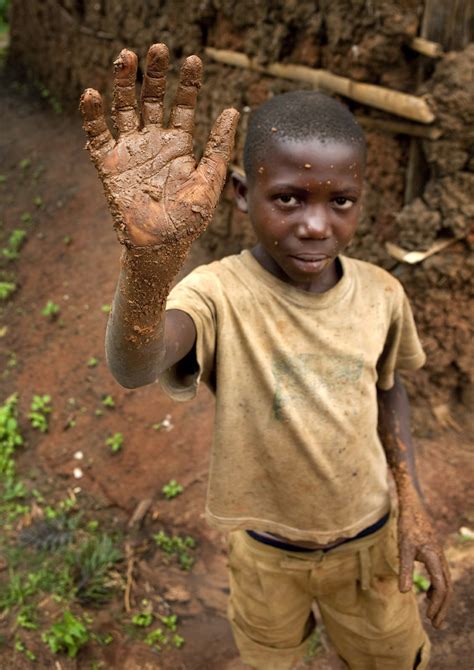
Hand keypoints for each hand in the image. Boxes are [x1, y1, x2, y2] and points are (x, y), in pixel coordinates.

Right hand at [79, 44, 238, 248]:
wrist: (161, 246)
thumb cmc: (187, 219)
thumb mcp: (209, 181)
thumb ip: (219, 147)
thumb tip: (233, 109)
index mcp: (179, 145)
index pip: (184, 106)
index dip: (188, 84)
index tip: (193, 60)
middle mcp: (153, 142)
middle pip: (151, 99)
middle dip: (154, 75)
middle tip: (158, 49)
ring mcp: (130, 152)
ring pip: (124, 109)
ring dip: (122, 84)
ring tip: (126, 58)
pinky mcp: (109, 165)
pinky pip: (97, 136)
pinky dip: (92, 116)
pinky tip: (93, 94)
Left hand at [397, 495, 450, 627]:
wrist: (413, 509)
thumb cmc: (407, 527)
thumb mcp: (403, 548)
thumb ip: (405, 570)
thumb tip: (403, 592)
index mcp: (434, 558)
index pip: (441, 586)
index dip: (437, 603)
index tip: (429, 617)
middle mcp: (440, 559)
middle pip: (447, 588)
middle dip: (442, 608)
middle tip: (436, 625)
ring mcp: (440, 557)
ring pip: (446, 583)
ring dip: (441, 600)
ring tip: (434, 616)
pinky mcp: (435, 556)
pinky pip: (441, 576)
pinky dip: (438, 589)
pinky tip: (430, 595)